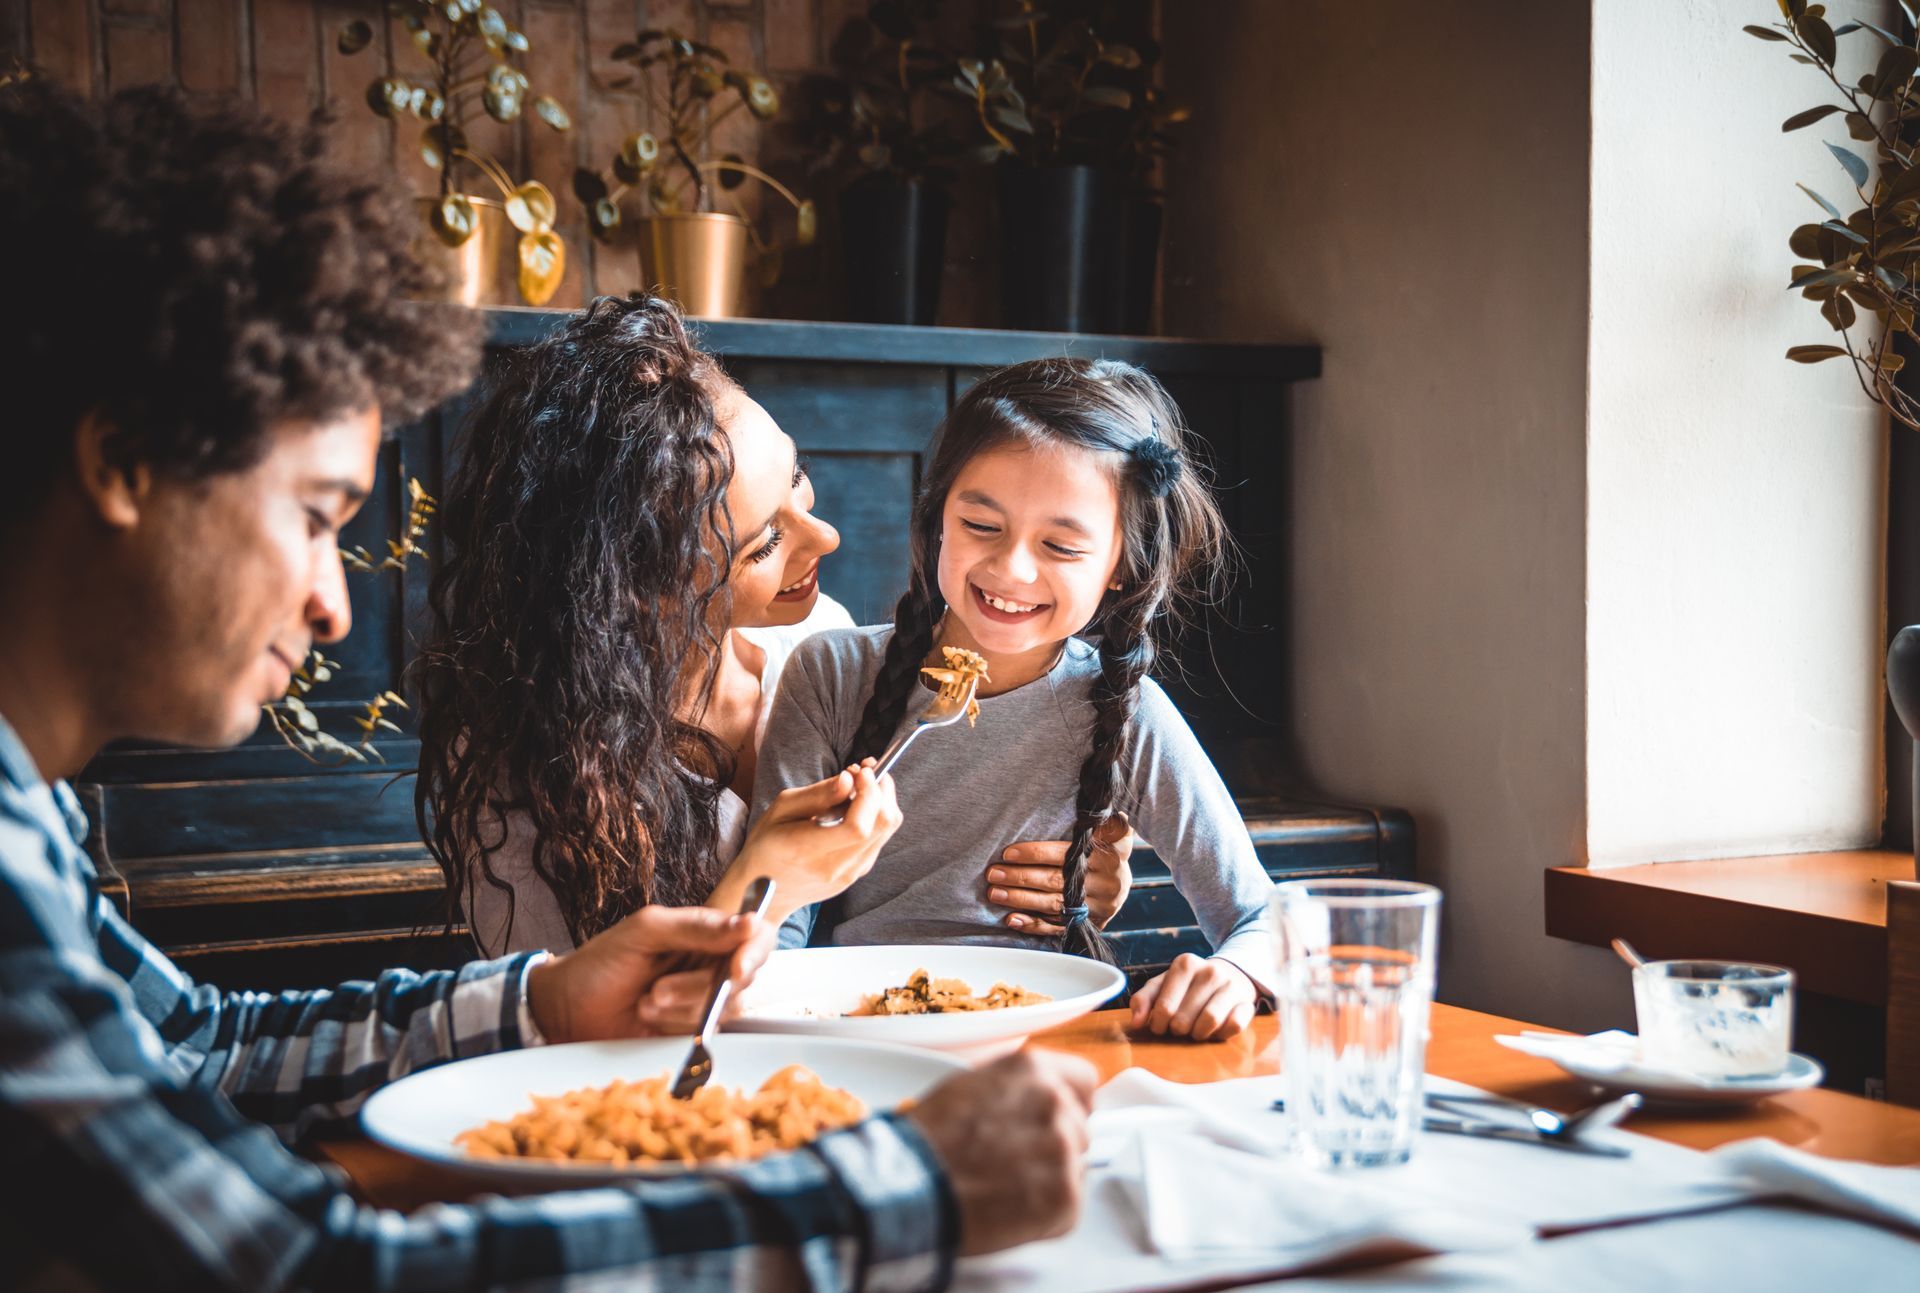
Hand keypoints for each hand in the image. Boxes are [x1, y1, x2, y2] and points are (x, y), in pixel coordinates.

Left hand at [525, 905, 775, 1044]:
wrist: (566, 1012)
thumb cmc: (599, 964)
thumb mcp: (645, 931)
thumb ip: (697, 927)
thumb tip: (748, 923)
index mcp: (705, 932)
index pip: (756, 936)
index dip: (754, 952)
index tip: (735, 969)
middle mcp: (711, 963)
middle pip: (743, 977)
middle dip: (698, 988)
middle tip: (657, 988)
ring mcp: (703, 998)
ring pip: (725, 1008)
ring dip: (682, 1009)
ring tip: (645, 1002)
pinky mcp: (693, 1029)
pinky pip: (708, 1032)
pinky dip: (676, 1027)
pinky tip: (649, 1020)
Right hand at [713, 763, 902, 922]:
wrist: (763, 888)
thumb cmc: (766, 844)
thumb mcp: (780, 809)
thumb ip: (817, 795)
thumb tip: (849, 780)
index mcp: (806, 850)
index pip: (857, 827)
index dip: (869, 794)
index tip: (862, 770)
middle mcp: (832, 868)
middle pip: (880, 826)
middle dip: (881, 789)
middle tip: (864, 770)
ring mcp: (848, 874)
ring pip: (886, 831)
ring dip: (882, 800)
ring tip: (860, 784)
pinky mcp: (856, 874)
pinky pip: (880, 839)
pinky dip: (877, 816)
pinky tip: (858, 805)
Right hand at [905, 1050, 1096, 1255]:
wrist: (912, 1186)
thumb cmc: (928, 1140)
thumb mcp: (970, 1085)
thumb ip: (1015, 1087)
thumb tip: (1034, 1099)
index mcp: (1033, 1070)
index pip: (1084, 1080)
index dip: (1070, 1102)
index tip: (1055, 1119)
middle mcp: (1055, 1104)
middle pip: (1079, 1127)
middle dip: (1054, 1145)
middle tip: (1015, 1161)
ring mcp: (1063, 1151)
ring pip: (1075, 1168)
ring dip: (1050, 1179)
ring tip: (1007, 1187)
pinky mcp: (1064, 1197)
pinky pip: (1068, 1207)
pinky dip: (1046, 1215)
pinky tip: (1011, 1209)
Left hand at [986, 812, 1133, 935]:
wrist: (1121, 881)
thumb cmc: (1107, 849)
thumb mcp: (1114, 831)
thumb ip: (1109, 823)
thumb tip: (1116, 814)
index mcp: (1108, 856)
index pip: (1065, 855)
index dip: (1035, 854)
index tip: (1007, 853)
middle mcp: (1104, 883)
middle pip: (1055, 881)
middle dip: (1020, 878)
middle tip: (993, 874)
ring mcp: (1097, 907)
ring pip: (1053, 904)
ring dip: (1021, 900)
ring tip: (995, 893)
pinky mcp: (1089, 924)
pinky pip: (1057, 927)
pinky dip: (1033, 924)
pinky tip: (1012, 919)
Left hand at [1128, 954, 1257, 1041]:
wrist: (1229, 976)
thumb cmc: (1189, 986)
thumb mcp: (1163, 985)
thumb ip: (1144, 1000)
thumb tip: (1136, 1022)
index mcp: (1185, 963)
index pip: (1164, 1008)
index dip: (1158, 1025)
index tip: (1160, 1026)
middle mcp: (1210, 971)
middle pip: (1184, 1019)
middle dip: (1177, 1030)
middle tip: (1179, 1028)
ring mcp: (1231, 986)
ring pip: (1209, 1022)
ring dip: (1198, 1034)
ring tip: (1195, 1030)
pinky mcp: (1247, 1003)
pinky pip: (1233, 1026)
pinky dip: (1221, 1034)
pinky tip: (1215, 1029)